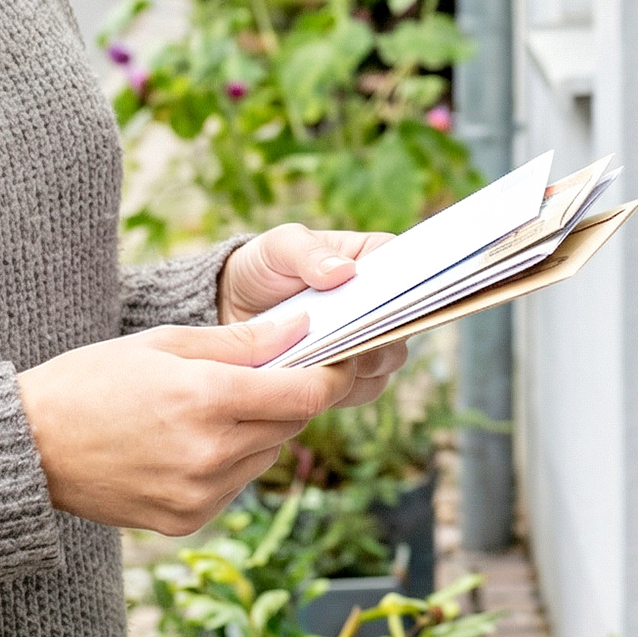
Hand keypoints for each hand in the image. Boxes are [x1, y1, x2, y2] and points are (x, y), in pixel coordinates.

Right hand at [19, 314, 365, 533]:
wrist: (27, 449)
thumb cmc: (93, 380)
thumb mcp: (167, 342)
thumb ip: (242, 341)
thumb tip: (303, 329)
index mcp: (207, 399)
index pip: (306, 394)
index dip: (332, 375)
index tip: (341, 360)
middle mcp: (210, 453)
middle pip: (291, 424)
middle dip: (289, 396)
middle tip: (264, 375)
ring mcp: (199, 494)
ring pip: (268, 454)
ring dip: (259, 430)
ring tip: (211, 408)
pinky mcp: (185, 521)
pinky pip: (237, 484)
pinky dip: (231, 462)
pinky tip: (189, 443)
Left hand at [219, 222, 406, 411]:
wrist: (229, 310)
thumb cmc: (263, 267)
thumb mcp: (280, 247)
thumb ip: (309, 253)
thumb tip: (342, 272)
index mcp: (374, 261)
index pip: (408, 272)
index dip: (403, 288)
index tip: (381, 302)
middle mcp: (379, 306)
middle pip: (404, 325)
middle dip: (377, 335)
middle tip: (344, 338)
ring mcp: (366, 343)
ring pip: (386, 363)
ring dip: (359, 366)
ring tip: (320, 360)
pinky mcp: (346, 376)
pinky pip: (360, 389)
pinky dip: (340, 389)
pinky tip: (310, 381)